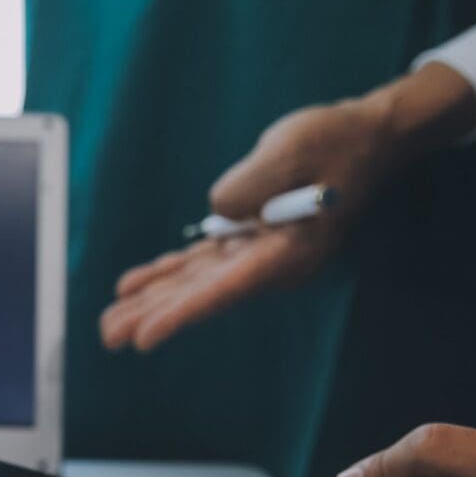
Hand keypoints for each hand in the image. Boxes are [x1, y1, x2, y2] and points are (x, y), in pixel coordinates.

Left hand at [99, 63, 475, 352]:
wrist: (366, 138)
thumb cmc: (335, 141)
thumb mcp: (291, 149)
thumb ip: (249, 182)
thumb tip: (215, 212)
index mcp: (288, 252)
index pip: (225, 290)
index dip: (181, 314)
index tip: (145, 339)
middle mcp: (271, 263)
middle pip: (203, 294)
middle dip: (154, 315)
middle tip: (109, 336)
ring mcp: (258, 252)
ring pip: (196, 282)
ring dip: (153, 299)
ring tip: (110, 323)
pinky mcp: (248, 237)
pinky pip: (201, 263)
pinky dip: (168, 272)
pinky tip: (133, 286)